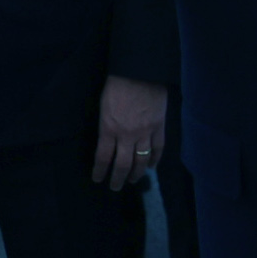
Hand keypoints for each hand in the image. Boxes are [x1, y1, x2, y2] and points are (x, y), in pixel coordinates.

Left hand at [92, 76, 169, 192]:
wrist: (140, 71)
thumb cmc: (117, 85)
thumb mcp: (104, 106)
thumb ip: (106, 125)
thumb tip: (108, 140)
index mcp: (109, 128)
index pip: (103, 157)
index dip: (99, 171)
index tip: (97, 179)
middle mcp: (126, 135)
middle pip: (122, 165)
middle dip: (118, 179)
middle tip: (115, 187)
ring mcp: (145, 132)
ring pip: (141, 161)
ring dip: (136, 173)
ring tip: (133, 180)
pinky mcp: (159, 127)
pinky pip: (158, 149)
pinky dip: (155, 160)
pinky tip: (151, 166)